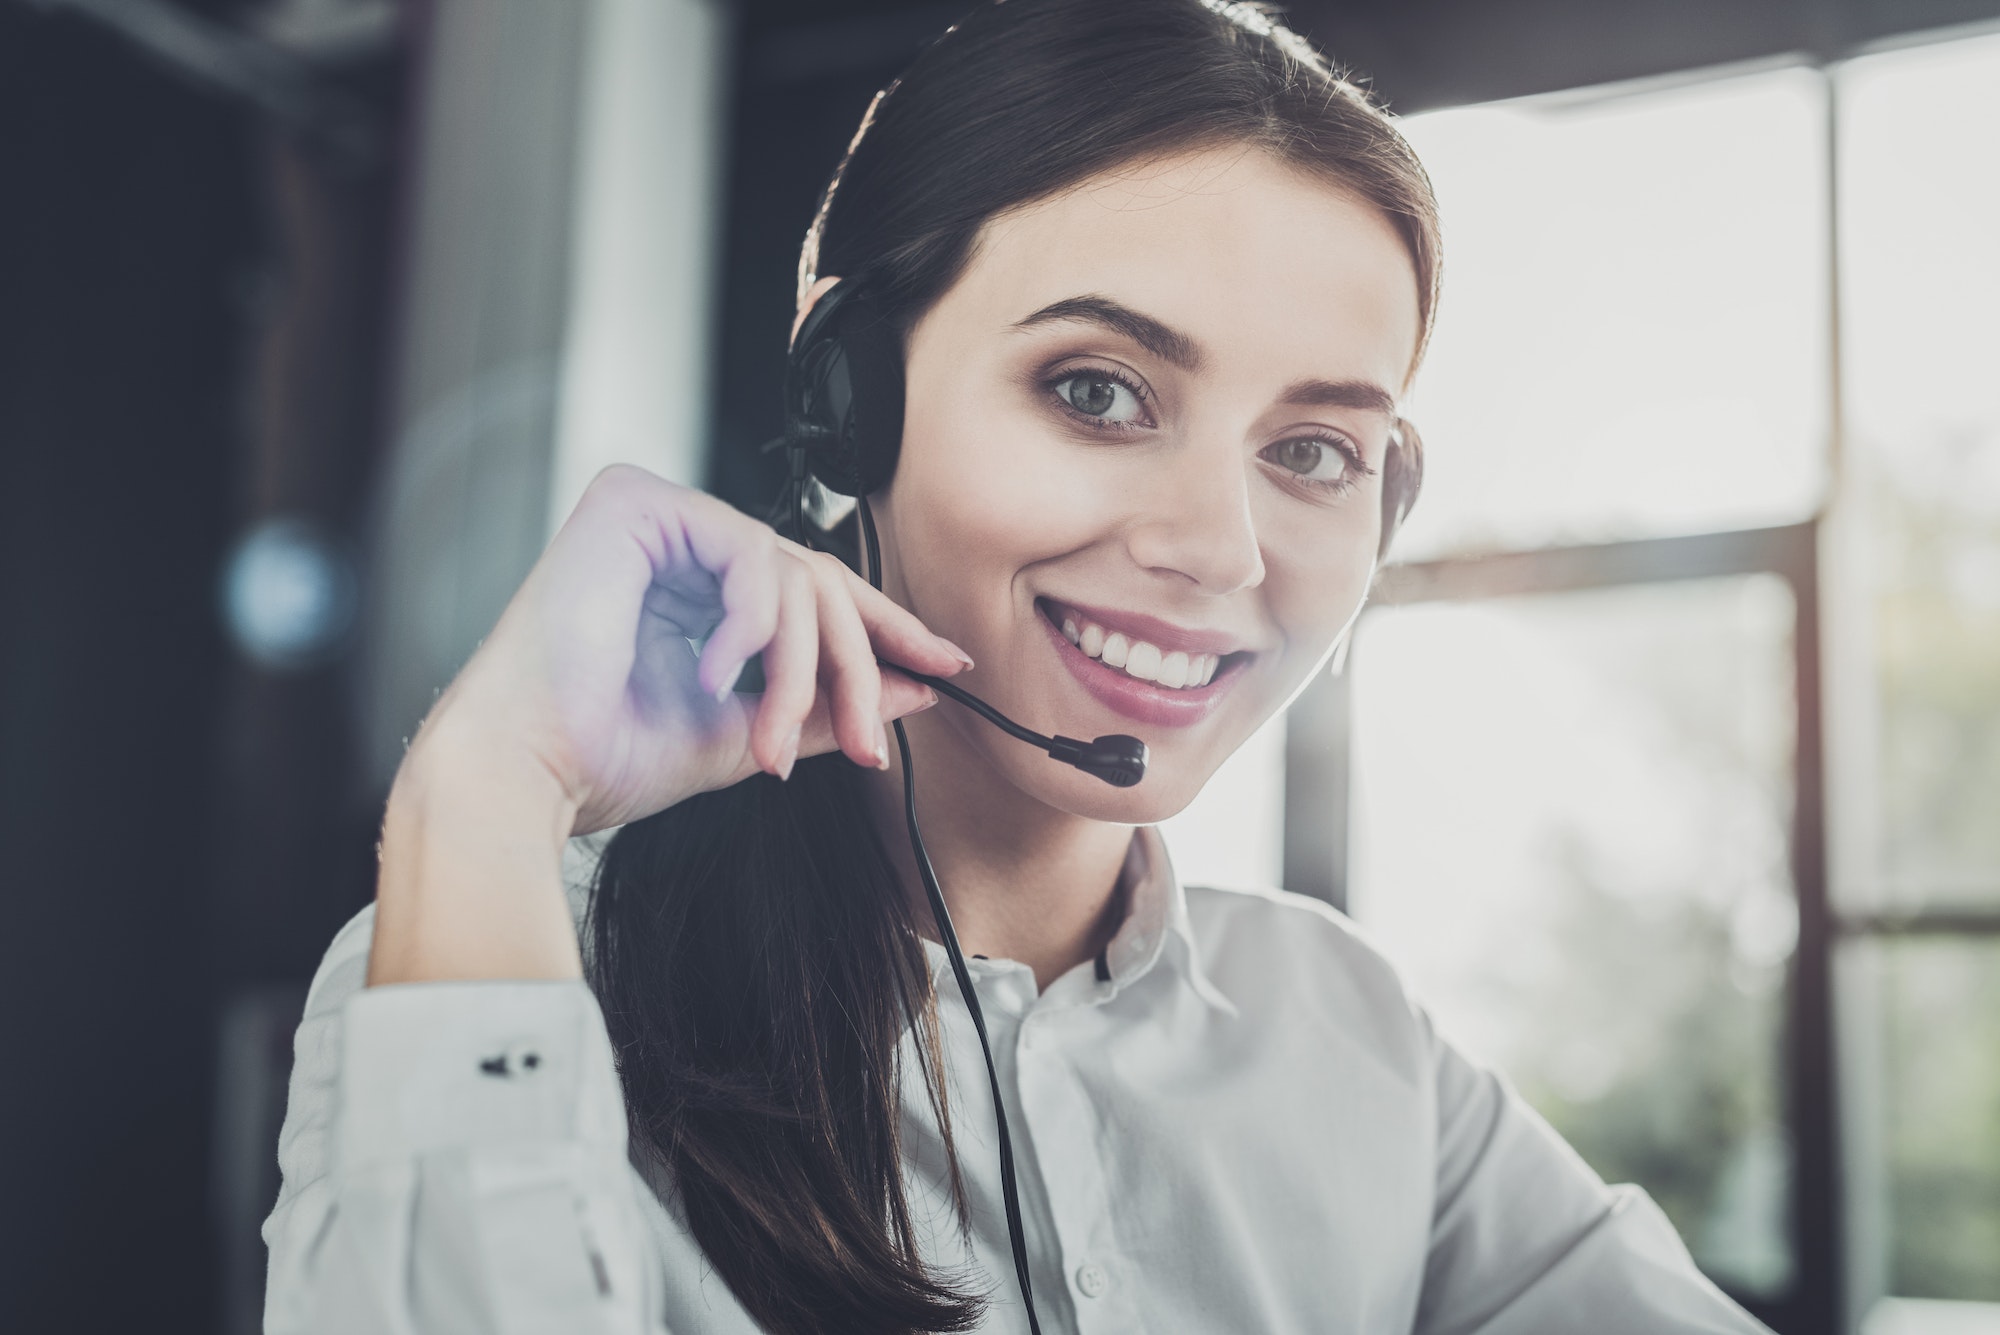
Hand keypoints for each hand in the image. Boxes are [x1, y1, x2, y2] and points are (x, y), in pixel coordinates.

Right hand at [412, 464, 968, 836]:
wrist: (529, 772)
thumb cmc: (608, 759)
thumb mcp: (750, 735)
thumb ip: (825, 707)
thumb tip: (914, 688)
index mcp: (698, 590)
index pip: (813, 591)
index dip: (885, 628)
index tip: (946, 666)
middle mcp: (678, 542)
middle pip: (815, 579)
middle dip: (856, 664)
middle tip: (872, 741)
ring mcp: (656, 516)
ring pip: (789, 572)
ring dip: (800, 669)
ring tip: (774, 741)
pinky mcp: (633, 503)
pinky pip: (745, 550)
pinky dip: (748, 624)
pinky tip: (715, 676)